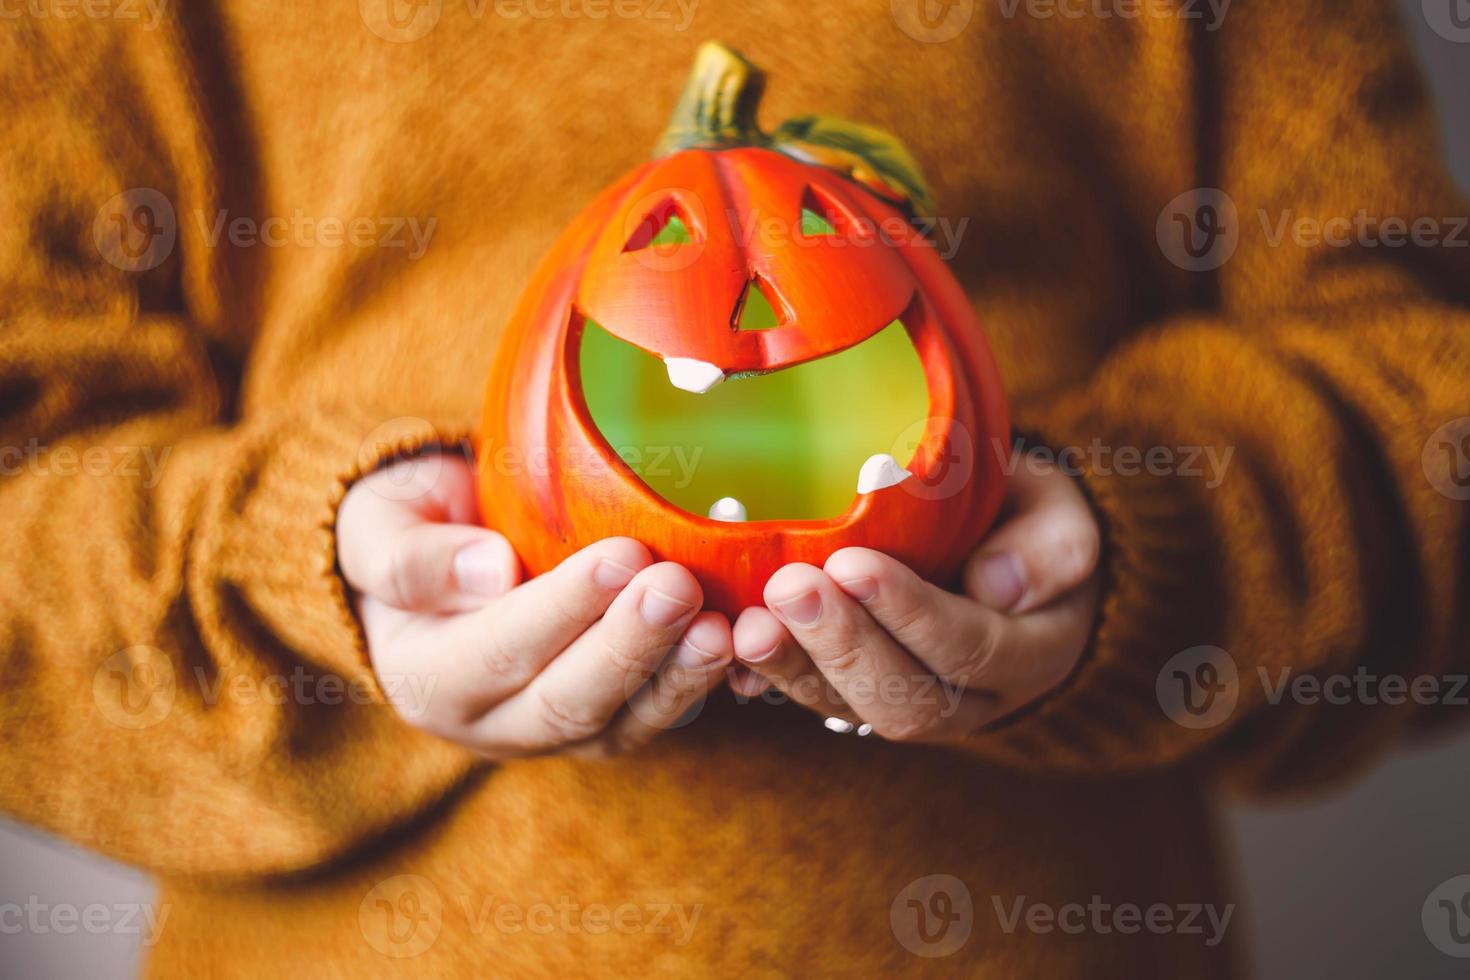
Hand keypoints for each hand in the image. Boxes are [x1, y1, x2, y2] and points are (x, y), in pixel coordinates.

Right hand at [337, 453, 732, 759]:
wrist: (437, 557)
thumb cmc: (408, 528)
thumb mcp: (378, 525)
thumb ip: (413, 555)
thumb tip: (489, 571)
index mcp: (425, 675)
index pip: (497, 650)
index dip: (563, 608)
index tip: (621, 555)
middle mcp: (488, 722)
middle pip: (565, 700)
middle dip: (629, 645)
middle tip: (679, 586)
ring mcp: (551, 731)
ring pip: (618, 723)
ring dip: (675, 677)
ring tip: (720, 627)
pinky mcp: (602, 722)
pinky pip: (652, 718)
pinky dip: (696, 686)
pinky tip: (736, 645)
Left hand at [730, 459, 1099, 740]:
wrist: (1011, 552)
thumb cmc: (1030, 521)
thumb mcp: (1062, 516)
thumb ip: (1050, 545)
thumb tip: (996, 582)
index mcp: (1031, 654)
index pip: (969, 647)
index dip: (910, 613)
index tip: (853, 564)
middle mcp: (973, 700)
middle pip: (905, 698)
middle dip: (841, 644)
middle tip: (787, 586)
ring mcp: (913, 704)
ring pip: (851, 709)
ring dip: (794, 666)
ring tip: (746, 621)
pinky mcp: (861, 697)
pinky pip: (817, 700)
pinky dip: (771, 677)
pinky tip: (731, 645)